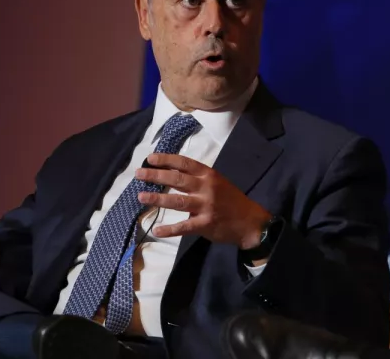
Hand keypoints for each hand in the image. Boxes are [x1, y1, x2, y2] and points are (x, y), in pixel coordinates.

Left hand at [135, 153, 270, 248]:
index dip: (166, 159)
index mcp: (208, 175)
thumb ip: (197, 178)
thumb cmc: (230, 200)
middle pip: (177, 179)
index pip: (184, 163)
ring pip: (177, 201)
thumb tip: (169, 172)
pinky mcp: (205, 224)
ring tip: (141, 196)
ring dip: (157, 199)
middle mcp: (206, 188)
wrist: (251, 222)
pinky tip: (157, 230)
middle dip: (156, 175)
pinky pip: (184, 227)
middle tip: (139, 174)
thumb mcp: (216, 182)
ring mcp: (206, 206)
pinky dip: (169, 230)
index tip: (150, 158)